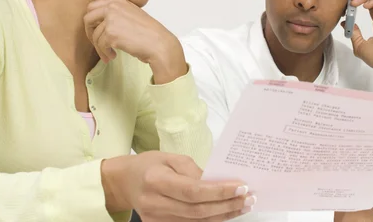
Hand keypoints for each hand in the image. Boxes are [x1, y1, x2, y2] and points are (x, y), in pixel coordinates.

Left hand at [84, 0, 186, 83]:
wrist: (159, 44)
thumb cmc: (149, 34)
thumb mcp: (132, 15)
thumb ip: (116, 14)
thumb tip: (98, 24)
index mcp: (118, 0)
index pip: (94, 7)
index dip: (93, 21)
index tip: (98, 32)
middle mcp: (113, 6)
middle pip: (88, 18)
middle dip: (90, 33)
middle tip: (98, 44)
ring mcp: (111, 19)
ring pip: (94, 35)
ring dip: (100, 48)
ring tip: (109, 54)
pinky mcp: (110, 33)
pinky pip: (100, 45)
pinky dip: (105, 53)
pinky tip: (113, 56)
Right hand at [101, 151, 254, 220]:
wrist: (124, 182)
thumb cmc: (149, 165)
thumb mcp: (170, 158)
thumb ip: (194, 170)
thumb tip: (217, 182)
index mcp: (156, 180)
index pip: (193, 191)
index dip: (219, 191)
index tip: (241, 186)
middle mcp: (155, 203)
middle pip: (197, 210)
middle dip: (227, 205)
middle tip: (248, 198)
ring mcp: (156, 219)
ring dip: (223, 215)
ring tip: (243, 205)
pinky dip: (211, 220)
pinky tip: (226, 212)